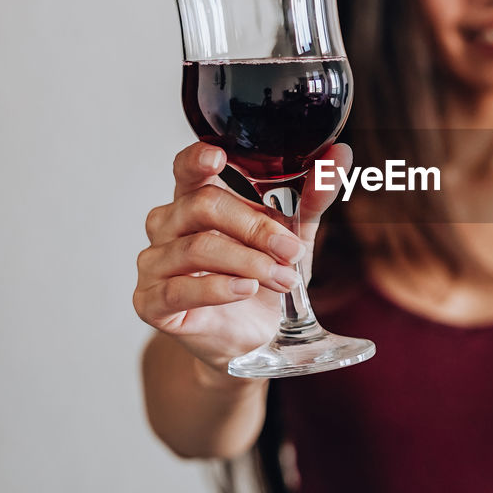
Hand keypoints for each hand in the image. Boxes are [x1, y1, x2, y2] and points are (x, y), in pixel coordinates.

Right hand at [133, 141, 352, 374]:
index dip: (197, 159)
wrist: (253, 338)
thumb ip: (313, 197)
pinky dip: (219, 287)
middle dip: (255, 227)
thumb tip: (340, 154)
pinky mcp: (151, 302)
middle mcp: (167, 226)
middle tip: (290, 251)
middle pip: (203, 206)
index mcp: (195, 201)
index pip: (186, 169)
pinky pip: (180, 289)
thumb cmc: (263, 280)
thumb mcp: (294, 235)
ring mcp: (154, 263)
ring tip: (282, 279)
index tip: (218, 157)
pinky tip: (246, 289)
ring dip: (249, 262)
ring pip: (197, 247)